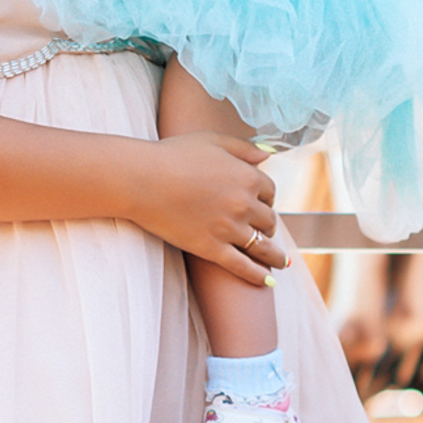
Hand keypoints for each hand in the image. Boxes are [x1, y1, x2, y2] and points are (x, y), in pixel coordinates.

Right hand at [131, 133, 284, 285]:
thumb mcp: (212, 141)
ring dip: (273, 255)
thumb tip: (267, 155)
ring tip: (280, 262)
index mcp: (248, 176)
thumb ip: (243, 148)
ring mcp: (229, 229)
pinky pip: (242, 266)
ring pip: (262, 246)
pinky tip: (269, 281)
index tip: (262, 202)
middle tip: (264, 229)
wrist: (142, 179)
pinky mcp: (211, 249)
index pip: (270, 191)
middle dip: (268, 225)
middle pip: (268, 220)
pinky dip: (258, 275)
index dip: (267, 197)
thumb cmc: (173, 155)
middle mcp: (244, 204)